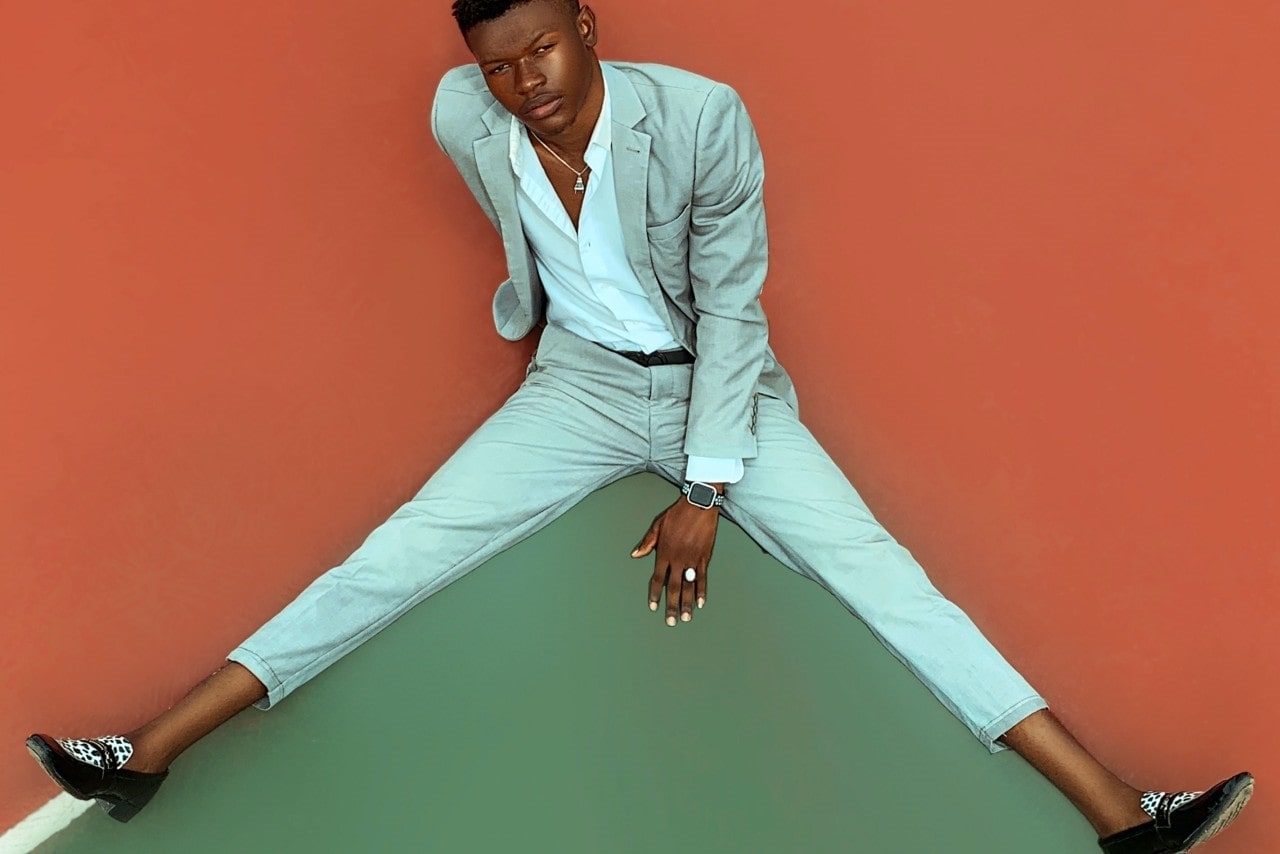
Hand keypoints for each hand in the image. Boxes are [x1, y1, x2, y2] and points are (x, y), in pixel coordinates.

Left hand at [630, 490, 720, 625]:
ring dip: (687, 603)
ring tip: (686, 618)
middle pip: (674, 587)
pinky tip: (701, 602)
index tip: (653, 607)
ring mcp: (692, 559)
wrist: (699, 505)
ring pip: (689, 586)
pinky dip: (702, 591)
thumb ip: (647, 543)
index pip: (657, 579)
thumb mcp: (657, 525)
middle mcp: (678, 559)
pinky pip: (704, 578)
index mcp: (664, 553)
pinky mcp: (704, 557)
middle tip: (671, 622)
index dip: (655, 594)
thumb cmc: (677, 514)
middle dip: (672, 606)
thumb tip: (635, 555)